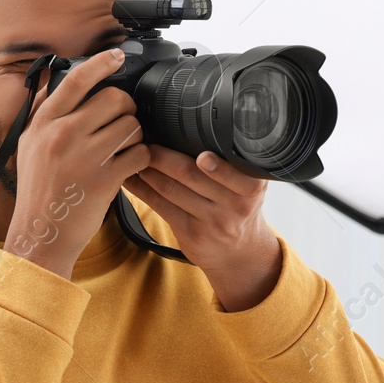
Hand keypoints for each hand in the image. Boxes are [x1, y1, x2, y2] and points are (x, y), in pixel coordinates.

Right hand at [5, 48, 150, 278]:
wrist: (40, 233)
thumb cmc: (38, 190)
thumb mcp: (29, 145)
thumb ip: (44, 112)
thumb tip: (55, 76)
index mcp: (43, 124)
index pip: (77, 80)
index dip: (101, 63)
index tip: (116, 56)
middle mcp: (62, 136)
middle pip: (114, 99)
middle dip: (125, 108)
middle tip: (121, 121)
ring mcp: (85, 157)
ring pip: (131, 125)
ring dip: (134, 135)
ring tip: (123, 147)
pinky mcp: (105, 179)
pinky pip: (139, 153)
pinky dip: (141, 158)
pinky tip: (129, 165)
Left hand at [124, 145, 281, 311]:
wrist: (238, 252)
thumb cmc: (239, 207)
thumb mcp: (250, 186)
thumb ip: (235, 165)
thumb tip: (194, 130)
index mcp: (252, 188)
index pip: (232, 174)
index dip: (216, 166)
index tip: (200, 156)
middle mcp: (234, 207)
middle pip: (190, 175)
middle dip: (162, 156)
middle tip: (144, 142)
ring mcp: (211, 222)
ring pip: (170, 189)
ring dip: (148, 170)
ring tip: (134, 156)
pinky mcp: (190, 233)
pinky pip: (160, 206)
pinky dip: (142, 189)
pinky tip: (131, 178)